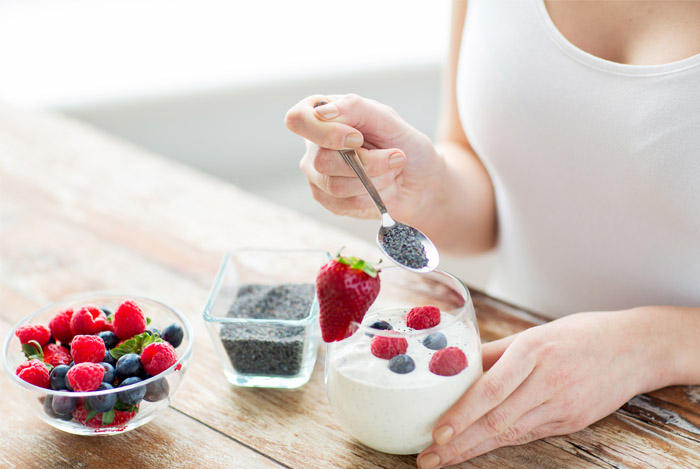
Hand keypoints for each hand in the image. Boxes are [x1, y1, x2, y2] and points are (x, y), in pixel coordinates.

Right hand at [285, 94, 441, 221]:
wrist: (422, 179)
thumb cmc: (404, 143)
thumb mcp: (386, 118)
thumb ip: (355, 108)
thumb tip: (323, 112)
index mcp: (321, 115)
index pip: (297, 120)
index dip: (327, 133)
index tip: (358, 138)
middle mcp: (314, 146)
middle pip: (322, 160)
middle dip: (367, 163)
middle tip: (395, 157)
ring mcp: (318, 176)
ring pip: (336, 186)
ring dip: (375, 180)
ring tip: (392, 172)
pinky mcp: (330, 201)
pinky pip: (346, 205)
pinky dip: (374, 196)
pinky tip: (384, 188)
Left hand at [417, 311, 657, 467]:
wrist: (635, 348)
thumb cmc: (579, 334)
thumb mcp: (534, 333)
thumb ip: (495, 353)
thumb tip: (455, 367)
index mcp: (533, 351)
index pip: (492, 389)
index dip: (463, 414)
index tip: (437, 432)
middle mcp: (547, 381)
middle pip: (497, 420)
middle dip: (458, 443)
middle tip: (428, 458)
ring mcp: (563, 405)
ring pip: (510, 433)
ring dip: (473, 450)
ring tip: (443, 460)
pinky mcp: (572, 422)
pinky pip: (528, 434)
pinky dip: (499, 444)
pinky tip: (476, 450)